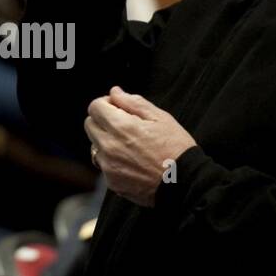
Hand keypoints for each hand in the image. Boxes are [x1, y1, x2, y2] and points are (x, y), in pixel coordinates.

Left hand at [84, 86, 195, 206]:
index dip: (106, 104)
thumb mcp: (161, 118)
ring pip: (95, 146)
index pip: (95, 107)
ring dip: (106, 141)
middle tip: (124, 125)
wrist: (185, 183)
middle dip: (103, 121)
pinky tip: (132, 162)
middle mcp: (110, 147)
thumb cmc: (176, 149)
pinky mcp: (112, 182)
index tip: (118, 108)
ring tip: (130, 146)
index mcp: (121, 127)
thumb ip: (133, 103)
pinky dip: (113, 161)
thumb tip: (115, 92)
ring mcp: (109, 166)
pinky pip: (104, 165)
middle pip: (90, 125)